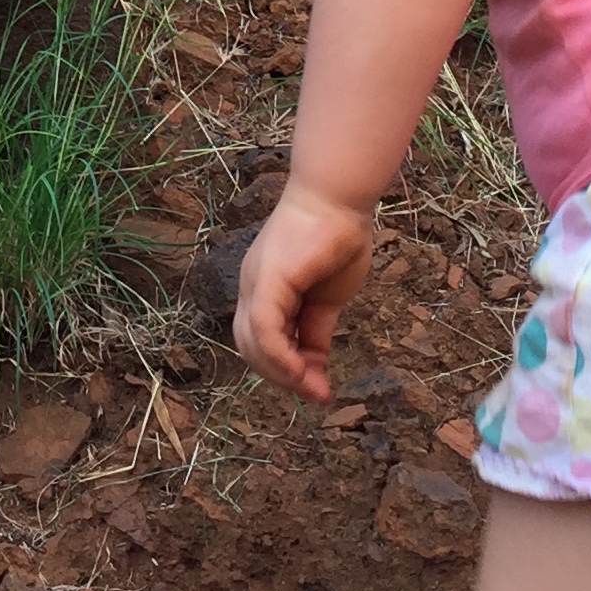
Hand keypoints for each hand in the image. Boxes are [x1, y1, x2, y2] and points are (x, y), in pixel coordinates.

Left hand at [233, 184, 374, 401]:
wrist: (340, 198)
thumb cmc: (337, 237)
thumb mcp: (329, 298)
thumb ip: (316, 329)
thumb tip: (315, 364)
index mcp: (265, 289)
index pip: (262, 340)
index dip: (286, 369)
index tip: (318, 388)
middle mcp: (252, 287)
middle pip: (251, 347)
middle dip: (283, 377)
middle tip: (316, 392)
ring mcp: (256, 282)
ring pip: (252, 343)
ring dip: (283, 374)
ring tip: (315, 388)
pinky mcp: (267, 279)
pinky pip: (264, 329)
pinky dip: (281, 357)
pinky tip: (305, 371)